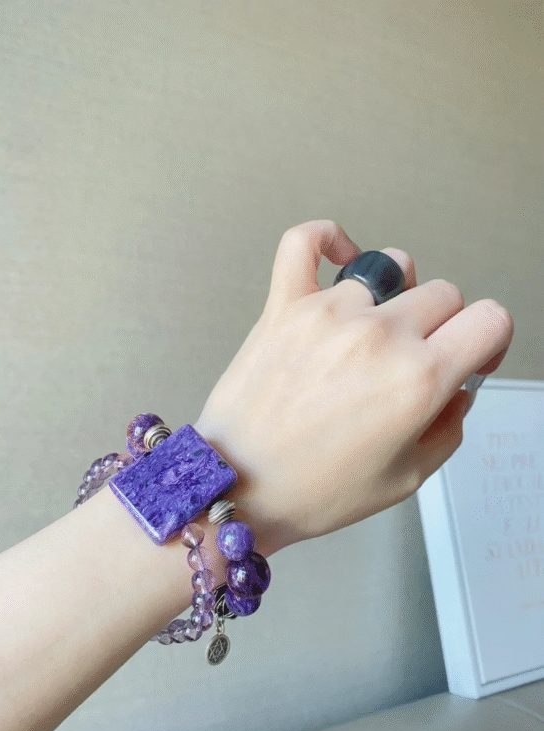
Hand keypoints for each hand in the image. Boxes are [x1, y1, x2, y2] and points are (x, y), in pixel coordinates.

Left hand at [194, 220, 512, 556]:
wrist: (239, 488)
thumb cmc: (313, 490)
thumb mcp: (407, 478)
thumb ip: (448, 427)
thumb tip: (457, 390)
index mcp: (417, 379)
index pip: (490, 319)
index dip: (490, 338)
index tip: (474, 353)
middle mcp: (379, 336)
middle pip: (444, 294)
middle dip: (441, 327)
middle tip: (416, 358)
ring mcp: (328, 314)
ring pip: (389, 270)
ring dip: (392, 297)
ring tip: (371, 330)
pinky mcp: (284, 306)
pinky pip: (305, 243)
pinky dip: (327, 240)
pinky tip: (339, 258)